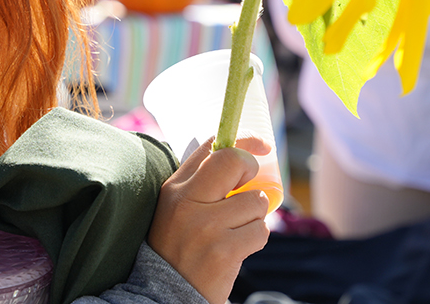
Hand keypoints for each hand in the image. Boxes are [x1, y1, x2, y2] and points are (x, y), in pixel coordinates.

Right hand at [147, 136, 270, 303]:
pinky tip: (238, 247)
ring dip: (254, 217)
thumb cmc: (180, 245)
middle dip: (251, 170)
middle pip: (234, 161)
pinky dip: (255, 239)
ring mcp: (206, 226)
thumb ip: (201, 180)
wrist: (167, 293)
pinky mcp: (224, 251)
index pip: (212, 147)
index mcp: (176, 187)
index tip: (261, 146)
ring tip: (235, 230)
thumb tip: (239, 152)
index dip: (244, 140)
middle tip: (248, 188)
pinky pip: (260, 231)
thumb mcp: (177, 207)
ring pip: (256, 201)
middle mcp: (187, 202)